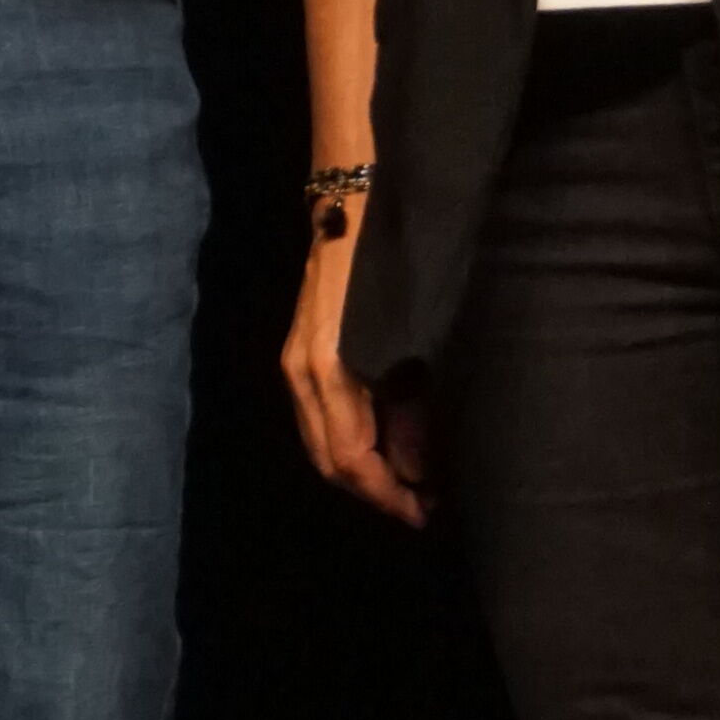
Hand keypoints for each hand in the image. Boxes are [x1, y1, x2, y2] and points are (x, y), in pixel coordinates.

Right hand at [283, 217, 433, 529]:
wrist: (351, 205)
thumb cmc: (392, 267)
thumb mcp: (415, 343)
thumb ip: (412, 410)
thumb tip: (414, 473)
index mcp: (328, 373)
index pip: (350, 459)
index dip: (387, 495)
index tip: (424, 514)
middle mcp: (301, 375)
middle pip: (328, 461)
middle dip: (372, 491)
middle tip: (419, 507)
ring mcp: (294, 363)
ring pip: (321, 443)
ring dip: (361, 470)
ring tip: (407, 481)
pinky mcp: (299, 354)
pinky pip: (320, 419)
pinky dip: (349, 442)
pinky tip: (383, 443)